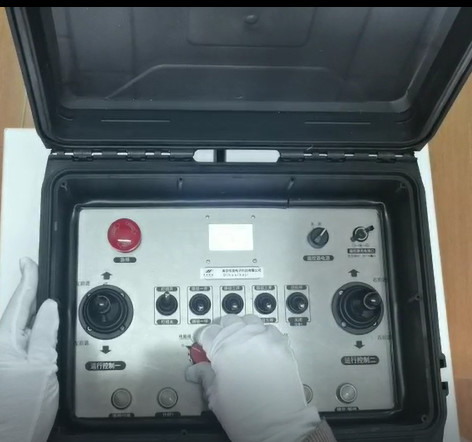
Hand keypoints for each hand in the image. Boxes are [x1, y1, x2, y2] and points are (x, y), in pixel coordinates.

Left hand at [0, 258, 58, 441]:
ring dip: (37, 318)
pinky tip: (46, 337)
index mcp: (4, 342)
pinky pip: (26, 345)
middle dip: (33, 297)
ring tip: (49, 310)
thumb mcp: (42, 367)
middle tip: (42, 281)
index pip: (18, 302)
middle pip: (20, 314)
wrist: (12, 440)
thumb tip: (51, 308)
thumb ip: (46, 334)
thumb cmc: (20, 411)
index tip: (28, 262)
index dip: (27, 280)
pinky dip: (37, 335)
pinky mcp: (11, 372)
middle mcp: (1, 348)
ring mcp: (5, 361)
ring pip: (23, 330)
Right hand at [186, 315, 319, 441]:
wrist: (280, 426)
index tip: (204, 347)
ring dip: (243, 328)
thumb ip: (205, 376)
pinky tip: (260, 349)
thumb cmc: (245, 415)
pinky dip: (262, 335)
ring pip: (249, 320)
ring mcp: (265, 338)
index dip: (204, 340)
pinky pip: (269, 330)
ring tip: (241, 344)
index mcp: (223, 349)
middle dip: (222, 331)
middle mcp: (244, 337)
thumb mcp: (216, 398)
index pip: (207, 331)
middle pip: (228, 321)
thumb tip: (194, 370)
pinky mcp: (282, 344)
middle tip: (221, 346)